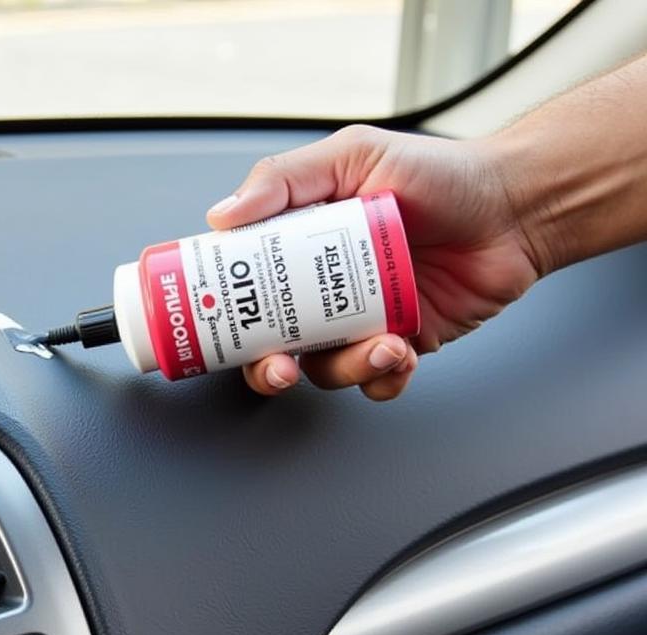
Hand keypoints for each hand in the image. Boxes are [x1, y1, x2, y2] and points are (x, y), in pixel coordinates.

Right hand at [206, 125, 543, 399]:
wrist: (516, 207)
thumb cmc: (440, 174)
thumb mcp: (355, 155)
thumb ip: (285, 179)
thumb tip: (223, 215)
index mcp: (302, 248)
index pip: (247, 287)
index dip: (225, 312)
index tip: (216, 324)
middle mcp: (325, 290)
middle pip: (273, 345)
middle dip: (268, 368)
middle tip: (280, 367)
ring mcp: (360, 321)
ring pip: (325, 370)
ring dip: (343, 369)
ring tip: (379, 346)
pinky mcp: (399, 344)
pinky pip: (375, 381)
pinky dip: (382, 378)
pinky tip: (399, 354)